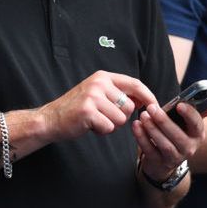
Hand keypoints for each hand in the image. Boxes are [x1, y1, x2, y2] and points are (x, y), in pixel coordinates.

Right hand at [38, 70, 156, 141]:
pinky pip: (109, 127)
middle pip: (129, 106)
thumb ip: (119, 94)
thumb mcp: (99, 93)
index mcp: (104, 76)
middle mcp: (99, 83)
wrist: (51, 119)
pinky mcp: (88, 111)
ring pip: (121, 119)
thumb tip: (145, 100)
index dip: (148, 96)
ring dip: (111, 125)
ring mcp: (92, 96)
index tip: (155, 107)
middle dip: (121, 117)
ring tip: (96, 120)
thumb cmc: (78, 109)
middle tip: (104, 117)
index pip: (135, 84)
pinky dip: (102, 131)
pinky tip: (90, 126)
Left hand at [133, 101, 206, 180]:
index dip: (189, 114)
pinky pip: (150, 151)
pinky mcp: (159, 163)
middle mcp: (189, 148)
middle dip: (164, 120)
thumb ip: (200, 111)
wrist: (164, 161)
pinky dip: (141, 138)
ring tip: (143, 116)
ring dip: (152, 129)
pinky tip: (136, 126)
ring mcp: (174, 158)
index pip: (197, 124)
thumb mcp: (187, 124)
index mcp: (197, 135)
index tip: (179, 104)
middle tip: (151, 108)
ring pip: (164, 144)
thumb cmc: (176, 134)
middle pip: (177, 135)